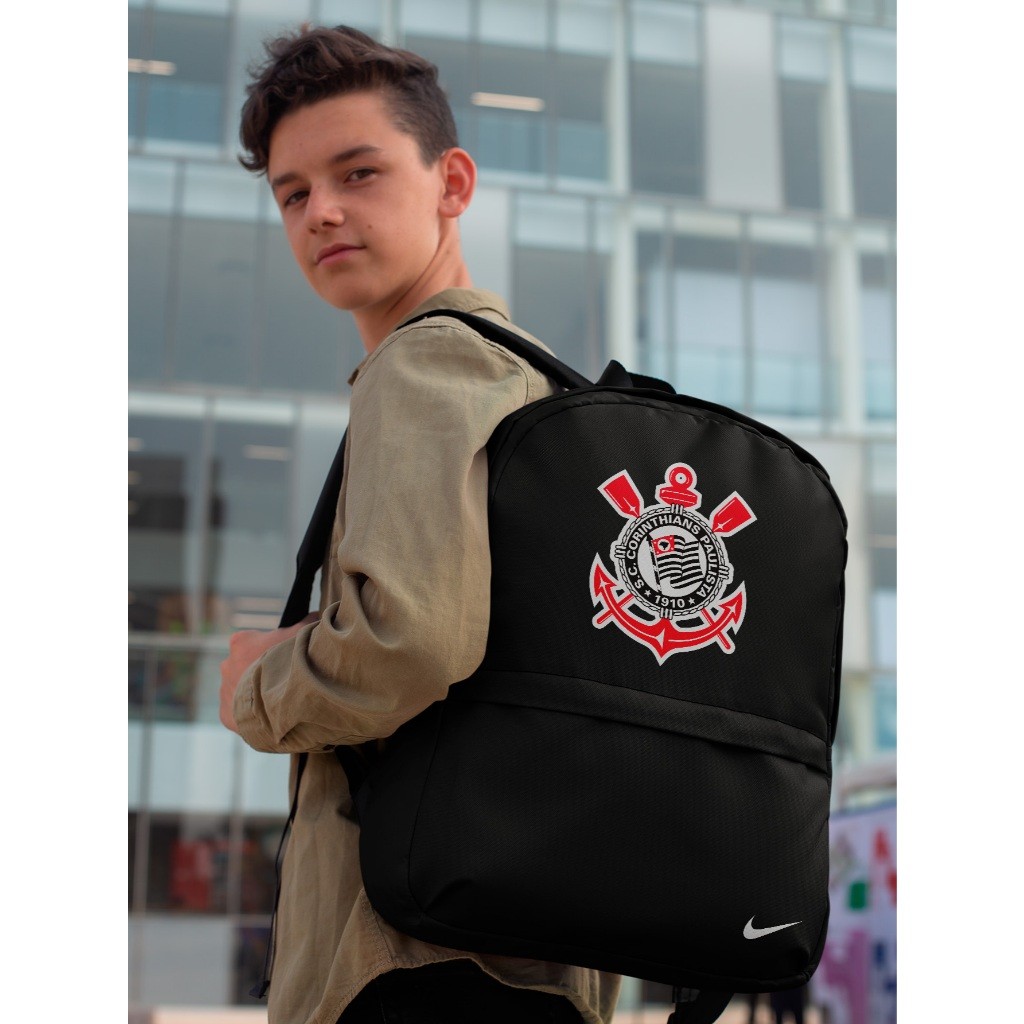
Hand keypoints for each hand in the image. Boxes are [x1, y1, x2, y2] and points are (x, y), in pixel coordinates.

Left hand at [219, 613, 318, 732]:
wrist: (275, 703)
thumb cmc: (286, 664)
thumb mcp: (299, 636)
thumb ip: (306, 623)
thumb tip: (317, 613)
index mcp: (240, 642)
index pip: (255, 641)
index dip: (272, 648)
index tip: (283, 656)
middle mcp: (226, 664)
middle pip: (247, 665)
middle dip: (261, 670)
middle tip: (282, 678)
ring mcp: (224, 690)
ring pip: (242, 688)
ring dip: (256, 691)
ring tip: (276, 699)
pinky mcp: (225, 714)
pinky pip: (238, 712)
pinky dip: (250, 713)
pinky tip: (267, 714)